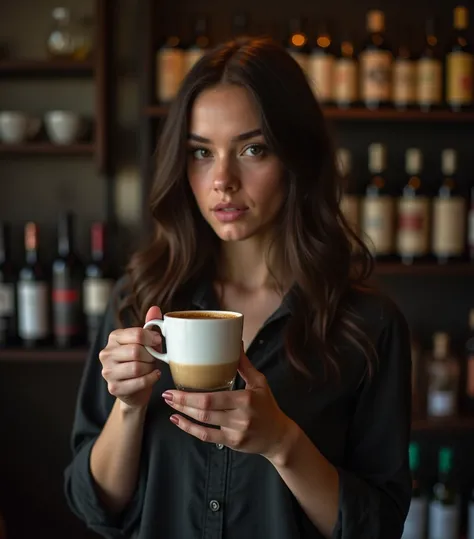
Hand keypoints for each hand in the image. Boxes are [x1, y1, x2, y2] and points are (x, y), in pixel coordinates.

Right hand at [99, 306, 162, 409]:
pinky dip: (151, 378)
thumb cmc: (142, 361)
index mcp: (114, 337)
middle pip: (136, 351)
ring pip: (137, 367)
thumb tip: (155, 308)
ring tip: (151, 367)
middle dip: (151, 356)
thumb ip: (151, 325)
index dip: (151, 338)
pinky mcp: (113, 388)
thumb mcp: (148, 342)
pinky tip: (154, 375)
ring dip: (150, 368)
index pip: (136, 334)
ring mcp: (108, 372)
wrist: (136, 389)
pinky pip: (139, 382)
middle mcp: (106, 353)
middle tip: (154, 358)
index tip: (158, 341)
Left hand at [162, 349, 296, 460]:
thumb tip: (235, 343)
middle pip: (205, 411)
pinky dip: (190, 429)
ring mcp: (235, 432)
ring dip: (183, 413)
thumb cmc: (267, 406)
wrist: (278, 436)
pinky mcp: (231, 443)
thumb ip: (244, 365)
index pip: (213, 398)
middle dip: (182, 403)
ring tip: (170, 404)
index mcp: (246, 399)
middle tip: (166, 394)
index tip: (174, 387)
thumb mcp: (259, 382)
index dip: (190, 396)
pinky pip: (206, 437)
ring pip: (204, 424)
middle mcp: (240, 417)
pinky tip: (178, 420)